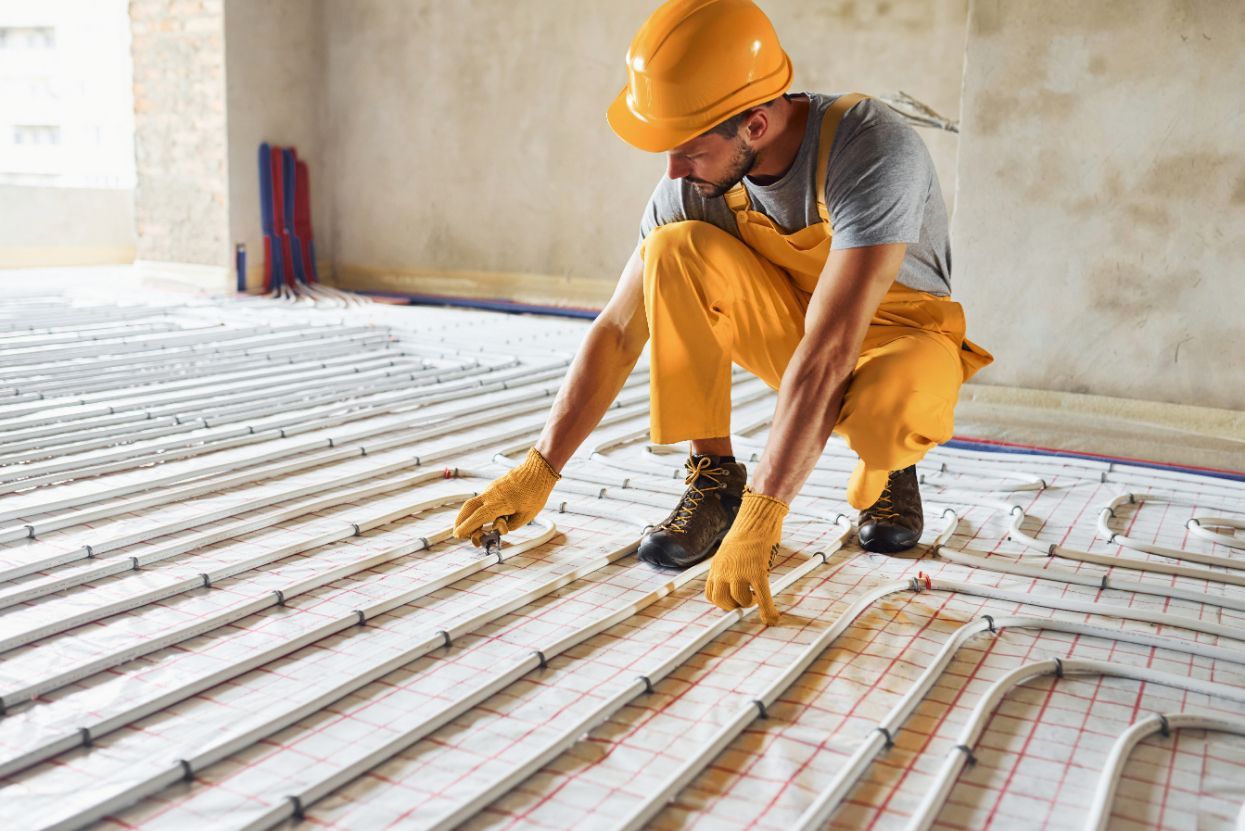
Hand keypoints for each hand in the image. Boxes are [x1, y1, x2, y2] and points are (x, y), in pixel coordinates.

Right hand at [454, 448, 559, 545]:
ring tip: (468, 527)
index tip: (458, 535)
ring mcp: (490, 489)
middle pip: (468, 508)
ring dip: (466, 515)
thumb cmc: (535, 493)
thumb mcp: (526, 516)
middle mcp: (491, 495)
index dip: (466, 527)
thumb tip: (498, 528)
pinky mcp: (493, 487)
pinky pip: (479, 499)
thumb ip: (510, 525)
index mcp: (499, 504)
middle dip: (460, 522)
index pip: (477, 518)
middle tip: (460, 534)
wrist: (537, 470)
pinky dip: (475, 509)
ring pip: (471, 503)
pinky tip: (480, 517)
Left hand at [704, 488, 788, 624]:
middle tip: (745, 600)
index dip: (721, 602)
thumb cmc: (747, 532)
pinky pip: (762, 598)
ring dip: (749, 603)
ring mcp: (740, 572)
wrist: (758, 518)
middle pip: (722, 601)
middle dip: (734, 605)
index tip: (731, 602)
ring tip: (757, 597)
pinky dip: (767, 611)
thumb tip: (734, 581)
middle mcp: (725, 570)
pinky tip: (772, 617)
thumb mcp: (729, 551)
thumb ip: (728, 568)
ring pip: (740, 601)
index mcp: (717, 566)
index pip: (710, 594)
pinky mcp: (758, 572)